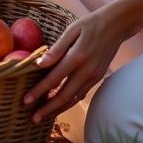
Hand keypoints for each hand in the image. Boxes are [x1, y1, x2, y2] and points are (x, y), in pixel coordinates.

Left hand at [23, 4, 126, 122]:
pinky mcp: (98, 78)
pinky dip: (69, 102)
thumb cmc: (90, 24)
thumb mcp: (72, 30)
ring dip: (57, 109)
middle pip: (63, 95)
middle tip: (32, 118)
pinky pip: (81, 94)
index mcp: (77, 56)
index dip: (39, 91)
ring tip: (43, 117)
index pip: (54, 79)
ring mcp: (94, 77)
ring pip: (73, 99)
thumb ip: (57, 49)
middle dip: (47, 108)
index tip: (25, 100)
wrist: (117, 25)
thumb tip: (39, 64)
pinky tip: (59, 106)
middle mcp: (86, 71)